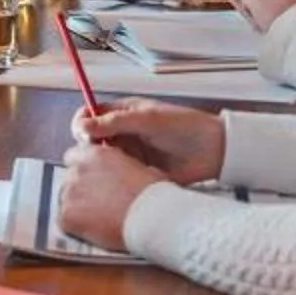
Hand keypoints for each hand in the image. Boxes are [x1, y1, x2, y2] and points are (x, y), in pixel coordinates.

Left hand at [54, 137, 167, 247]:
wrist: (151, 217)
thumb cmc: (153, 193)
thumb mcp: (139, 167)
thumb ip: (121, 165)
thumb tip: (122, 170)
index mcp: (95, 154)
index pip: (74, 156)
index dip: (84, 168)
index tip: (93, 179)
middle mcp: (78, 169)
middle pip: (68, 177)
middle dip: (79, 187)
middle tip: (96, 201)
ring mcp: (69, 192)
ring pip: (64, 198)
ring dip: (76, 205)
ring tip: (95, 218)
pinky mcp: (67, 216)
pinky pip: (63, 220)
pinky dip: (74, 225)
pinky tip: (91, 230)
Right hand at [73, 97, 225, 182]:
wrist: (213, 151)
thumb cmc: (183, 126)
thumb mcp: (147, 119)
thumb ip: (115, 122)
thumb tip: (83, 125)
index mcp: (122, 113)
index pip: (90, 115)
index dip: (82, 123)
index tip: (82, 133)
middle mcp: (122, 133)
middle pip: (92, 140)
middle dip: (88, 147)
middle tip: (96, 154)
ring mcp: (129, 154)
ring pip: (103, 161)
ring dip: (101, 165)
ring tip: (110, 169)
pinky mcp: (137, 174)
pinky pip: (118, 177)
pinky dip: (114, 180)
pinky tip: (121, 181)